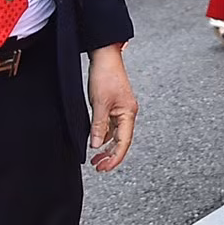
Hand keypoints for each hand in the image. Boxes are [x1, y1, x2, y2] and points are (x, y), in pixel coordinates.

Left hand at [87, 46, 137, 172]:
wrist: (105, 56)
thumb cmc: (105, 75)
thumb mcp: (99, 103)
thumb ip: (98, 126)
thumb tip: (96, 145)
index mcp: (128, 113)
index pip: (123, 142)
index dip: (114, 157)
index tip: (104, 168)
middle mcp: (127, 113)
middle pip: (122, 141)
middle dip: (111, 156)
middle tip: (98, 167)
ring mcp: (121, 110)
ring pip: (116, 135)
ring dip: (107, 147)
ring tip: (96, 159)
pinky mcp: (114, 106)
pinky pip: (111, 127)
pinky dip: (104, 137)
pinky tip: (96, 142)